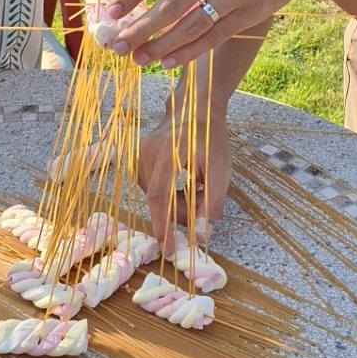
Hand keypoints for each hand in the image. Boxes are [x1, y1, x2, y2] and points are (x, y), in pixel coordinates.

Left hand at [108, 0, 327, 69]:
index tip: (110, 12)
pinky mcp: (249, 13)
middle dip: (140, 28)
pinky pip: (214, 37)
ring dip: (160, 46)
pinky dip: (189, 52)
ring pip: (191, 26)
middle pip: (171, 5)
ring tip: (137, 59)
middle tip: (116, 45)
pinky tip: (168, 62)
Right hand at [138, 99, 231, 251]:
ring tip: (196, 188)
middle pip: (158, 199)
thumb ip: (211, 203)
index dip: (163, 226)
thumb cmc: (210, 137)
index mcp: (168, 153)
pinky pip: (152, 187)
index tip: (169, 250)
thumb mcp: (219, 170)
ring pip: (155, 196)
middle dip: (179, 213)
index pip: (160, 197)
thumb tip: (202, 236)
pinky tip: (182, 182)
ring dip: (174, 203)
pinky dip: (167, 193)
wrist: (196, 107)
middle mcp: (147, 154)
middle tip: (202, 211)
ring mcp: (139, 155)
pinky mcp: (138, 158)